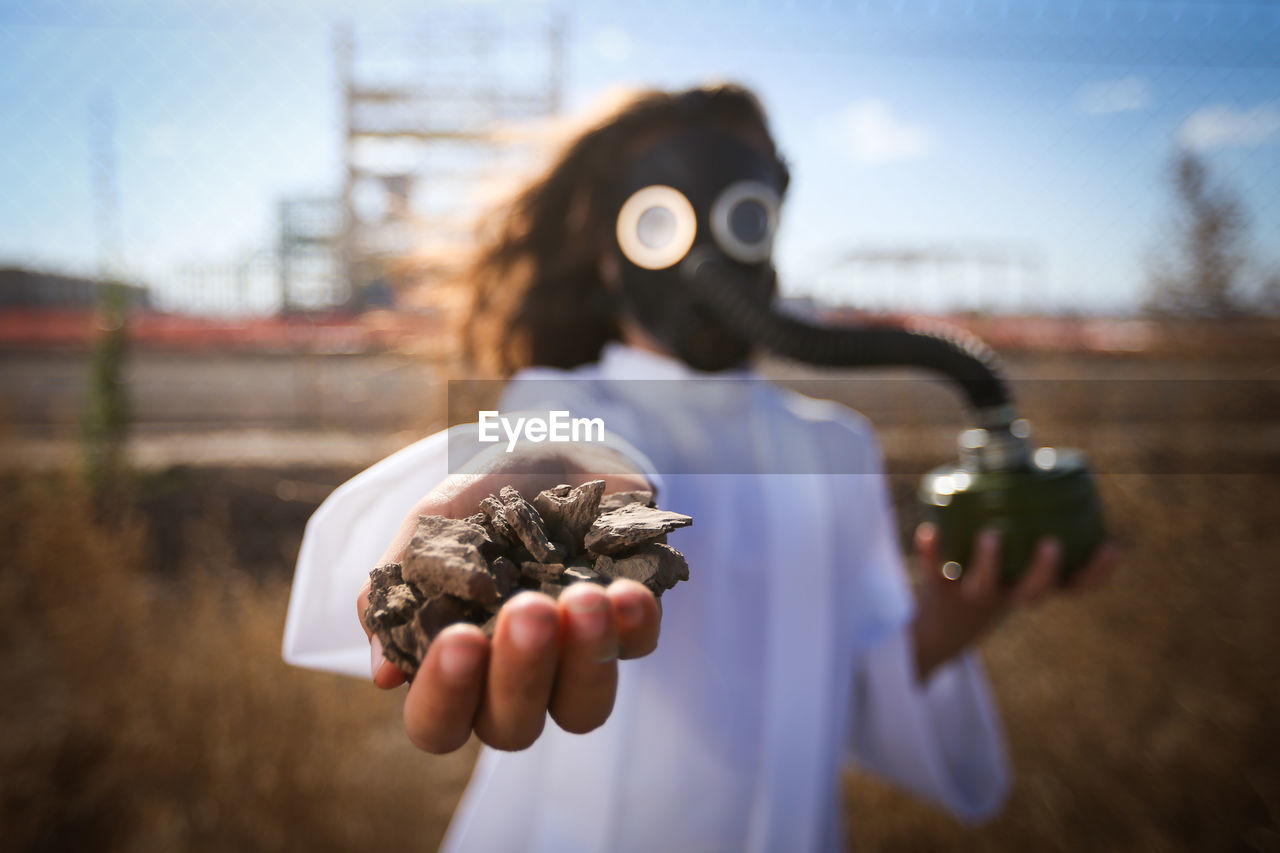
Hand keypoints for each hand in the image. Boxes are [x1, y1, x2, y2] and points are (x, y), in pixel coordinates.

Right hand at [358, 443, 662, 753]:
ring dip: (584, 660)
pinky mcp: (630, 632)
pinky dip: (634, 624)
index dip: (443, 698)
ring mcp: (575, 663)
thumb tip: (385, 674)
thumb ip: (403, 585)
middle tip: (529, 608)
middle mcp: (513, 680)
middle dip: (520, 673)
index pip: (437, 722)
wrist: (557, 448)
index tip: (458, 640)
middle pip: (511, 727)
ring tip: (584, 598)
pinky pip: (639, 650)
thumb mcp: (435, 522)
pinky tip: (625, 590)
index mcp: (455, 666)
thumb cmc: (484, 493)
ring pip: (583, 709)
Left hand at [910, 522, 1117, 681]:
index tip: (1112, 546)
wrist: (947, 625)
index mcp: (1033, 586)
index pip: (1074, 585)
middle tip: (1052, 543)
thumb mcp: (1019, 560)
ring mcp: (974, 595)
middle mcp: (1009, 594)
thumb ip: (1031, 522)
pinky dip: (930, 553)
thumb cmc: (994, 578)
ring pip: (984, 585)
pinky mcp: (939, 591)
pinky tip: (929, 531)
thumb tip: (1035, 459)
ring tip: (991, 535)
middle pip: (1032, 592)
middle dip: (1045, 569)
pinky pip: (933, 571)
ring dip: (990, 563)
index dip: (1096, 571)